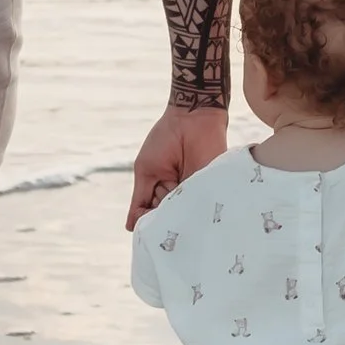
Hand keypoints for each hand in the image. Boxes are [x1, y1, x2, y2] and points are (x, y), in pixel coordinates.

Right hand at [128, 101, 227, 226]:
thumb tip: (131, 227)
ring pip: (185, 215)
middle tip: (166, 185)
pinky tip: (192, 194)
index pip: (152, 216)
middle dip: (163, 207)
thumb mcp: (147, 170)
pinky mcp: (213, 187)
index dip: (147, 219)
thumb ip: (140, 199)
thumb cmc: (165, 140)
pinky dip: (197, 204)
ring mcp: (196, 192)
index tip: (147, 215)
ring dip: (179, 205)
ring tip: (179, 181)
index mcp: (161, 192)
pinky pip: (204, 205)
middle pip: (168, 217)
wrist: (193, 117)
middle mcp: (179, 195)